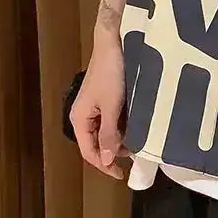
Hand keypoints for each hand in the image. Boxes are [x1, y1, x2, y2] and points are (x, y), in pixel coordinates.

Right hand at [69, 32, 127, 179]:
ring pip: (106, 131)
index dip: (104, 165)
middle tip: (135, 158)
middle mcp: (84, 114)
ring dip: (120, 140)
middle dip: (113, 153)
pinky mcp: (106, 97)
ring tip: (138, 144)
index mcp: (79, 119)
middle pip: (96, 143)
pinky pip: (112, 119)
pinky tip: (136, 127)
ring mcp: (95, 106)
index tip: (122, 175)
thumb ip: (108, 134)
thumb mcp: (111, 106)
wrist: (114, 42)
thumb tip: (105, 160)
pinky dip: (123, 126)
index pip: (89, 152)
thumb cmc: (111, 74)